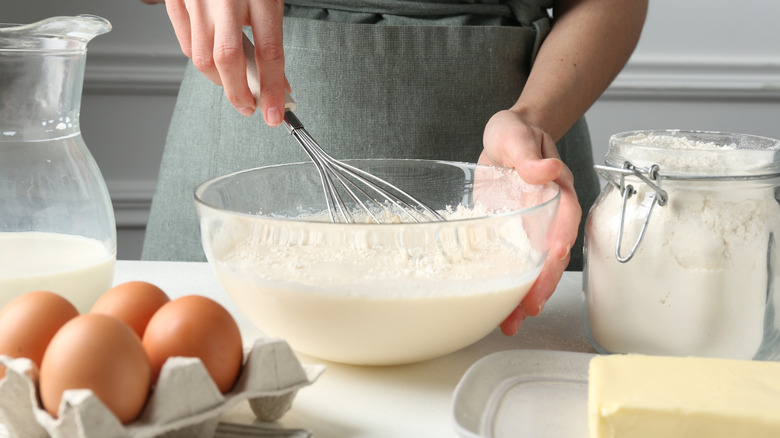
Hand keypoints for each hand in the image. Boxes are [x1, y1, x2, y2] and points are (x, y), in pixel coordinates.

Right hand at [163, 0, 287, 125]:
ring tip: (234, 85)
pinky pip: (186, 43)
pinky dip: (201, 61)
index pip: (269, 52)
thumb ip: (271, 37)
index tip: (275, 113)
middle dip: (238, 94)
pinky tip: (214, 63)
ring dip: (220, 81)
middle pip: (227, 59)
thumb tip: (276, 82)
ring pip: (202, 57)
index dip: (272, 89)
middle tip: (250, 108)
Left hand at [479, 110, 580, 334]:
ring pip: (534, 268)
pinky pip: (512, 266)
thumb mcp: (516, 135)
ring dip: (525, 296)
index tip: (553, 259)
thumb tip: (545, 170)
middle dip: (543, 282)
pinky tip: (497, 311)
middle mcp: (548, 216)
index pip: (564, 219)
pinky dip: (506, 289)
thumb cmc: (516, 133)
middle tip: (530, 307)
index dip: (561, 240)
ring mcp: (530, 230)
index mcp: (556, 191)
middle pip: (552, 254)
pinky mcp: (510, 237)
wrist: (506, 140)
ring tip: (511, 323)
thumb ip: (529, 154)